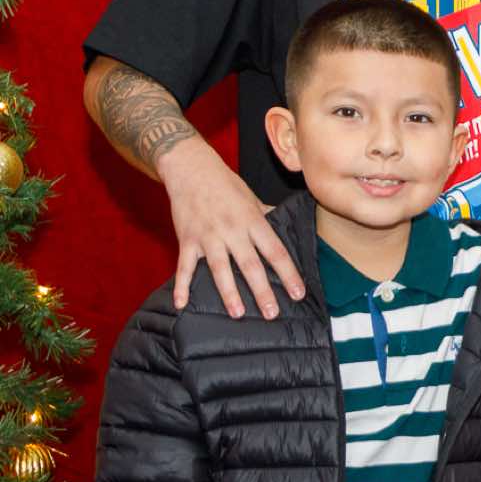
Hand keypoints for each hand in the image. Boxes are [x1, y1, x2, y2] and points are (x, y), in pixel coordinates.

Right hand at [157, 140, 303, 317]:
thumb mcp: (252, 198)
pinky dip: (181, 286)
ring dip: (229, 292)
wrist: (191, 168)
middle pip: (250, 265)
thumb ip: (267, 217)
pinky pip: (184, 267)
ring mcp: (208, 236)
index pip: (276, 251)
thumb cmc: (225, 184)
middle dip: (262, 290)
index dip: (289, 273)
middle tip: (272, 313)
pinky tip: (181, 304)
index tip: (298, 293)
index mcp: (253, 221)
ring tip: (237, 313)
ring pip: (220, 269)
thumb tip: (285, 225)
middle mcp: (233, 230)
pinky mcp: (187, 239)